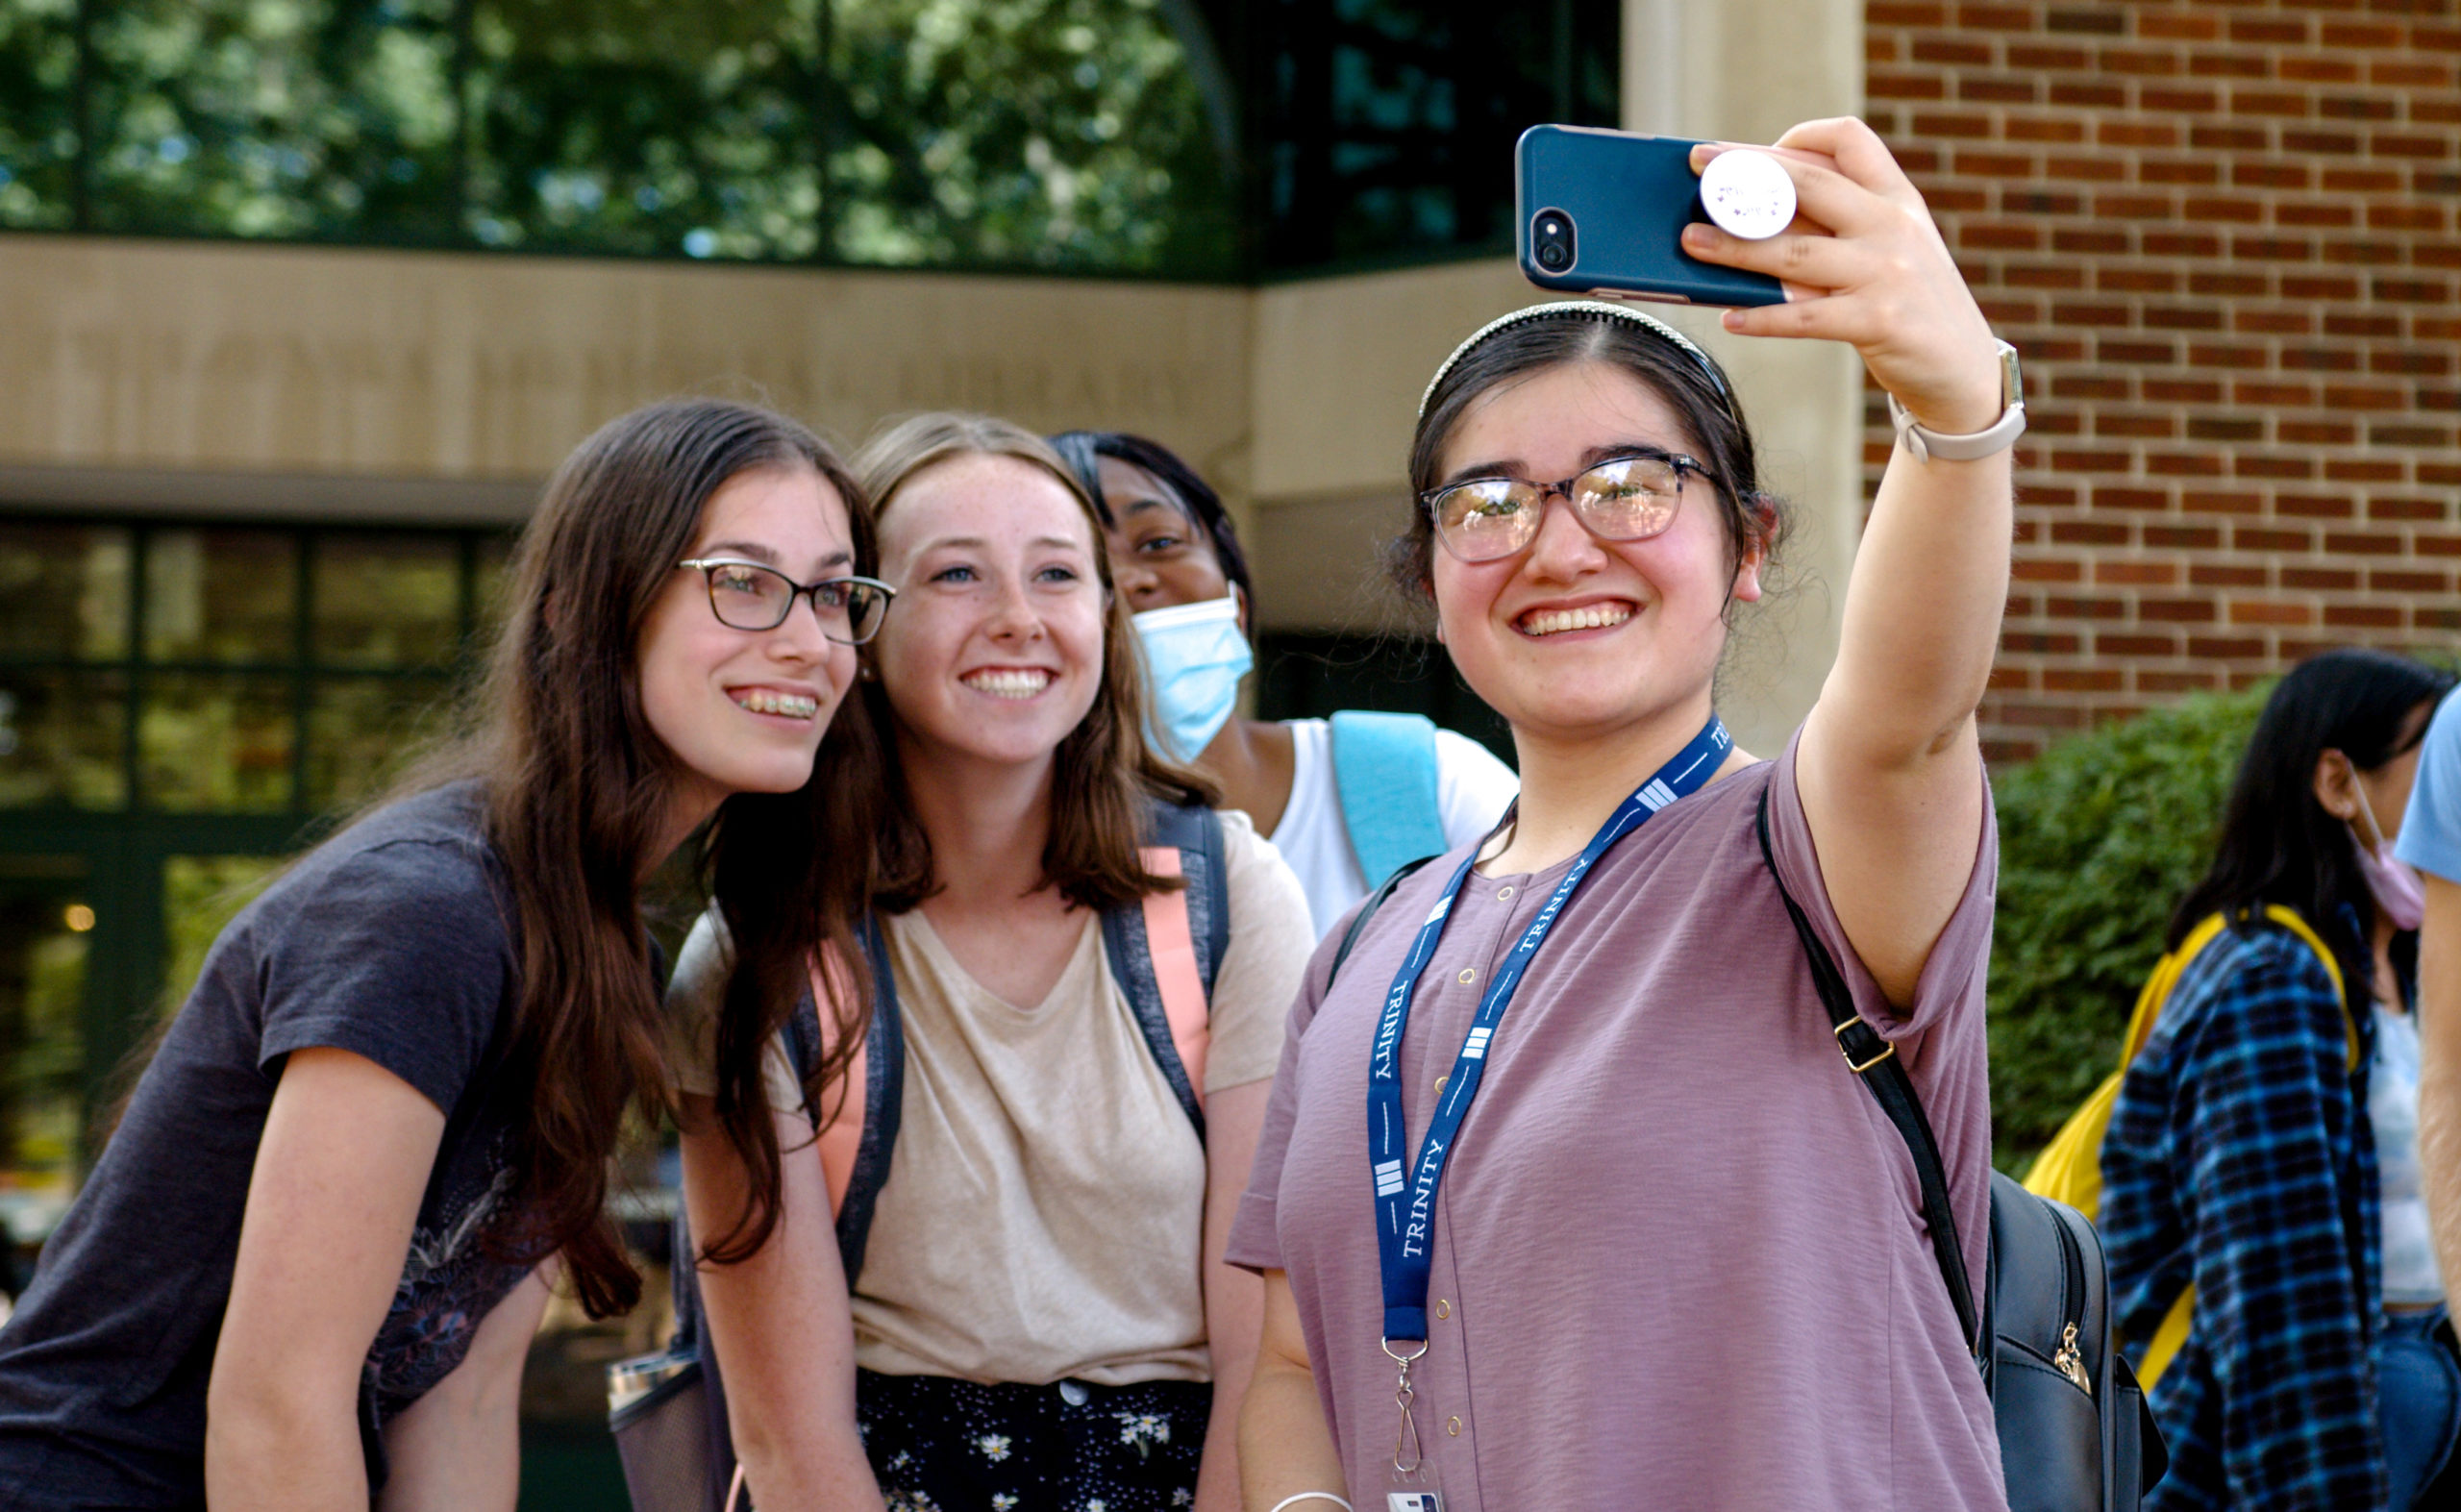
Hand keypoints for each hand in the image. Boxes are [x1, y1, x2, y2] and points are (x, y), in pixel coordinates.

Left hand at [1681, 118, 2002, 435]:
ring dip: (1735, 246)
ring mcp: (1887, 272)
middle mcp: (1894, 226)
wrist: (1963, 370)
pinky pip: (1804, 317)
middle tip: (1698, 169)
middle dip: (1747, 174)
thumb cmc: (1910, 305)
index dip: (1798, 137)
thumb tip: (1753, 219)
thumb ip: (1837, 228)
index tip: (1754, 151)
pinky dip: (1762, 317)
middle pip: (1810, 185)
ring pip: (1795, 251)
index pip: (1850, 140)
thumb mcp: (1890, 250)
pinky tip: (1731, 318)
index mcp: (1898, 199)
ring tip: (1691, 242)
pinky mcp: (1878, 321)